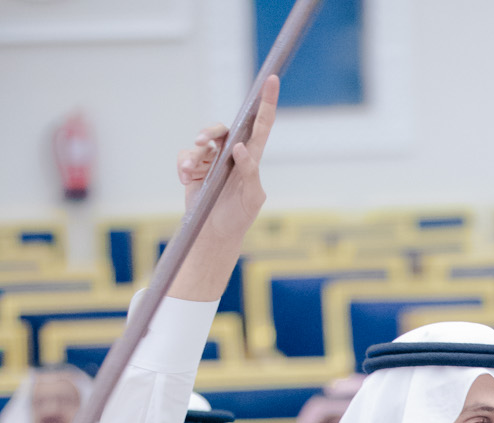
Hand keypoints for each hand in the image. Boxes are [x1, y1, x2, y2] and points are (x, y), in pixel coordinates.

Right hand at [170, 76, 278, 303]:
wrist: (215, 235)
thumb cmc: (239, 217)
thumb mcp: (251, 198)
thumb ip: (250, 172)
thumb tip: (241, 146)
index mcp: (252, 158)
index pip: (262, 125)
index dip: (267, 102)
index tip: (272, 80)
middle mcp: (232, 154)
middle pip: (223, 128)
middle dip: (212, 130)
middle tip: (203, 140)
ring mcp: (212, 160)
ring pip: (202, 140)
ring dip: (195, 151)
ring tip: (192, 169)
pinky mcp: (194, 167)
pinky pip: (186, 155)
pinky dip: (184, 164)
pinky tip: (186, 179)